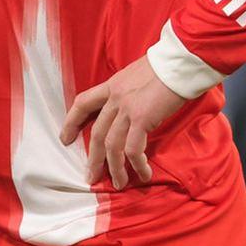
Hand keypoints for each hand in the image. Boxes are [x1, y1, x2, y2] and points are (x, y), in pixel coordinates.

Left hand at [59, 55, 186, 189]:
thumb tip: (133, 104)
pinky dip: (136, 164)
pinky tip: (143, 173)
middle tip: (91, 176)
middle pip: (96, 132)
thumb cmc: (166, 66)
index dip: (72, 122)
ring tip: (119, 183)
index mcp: (113, 85)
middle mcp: (116, 98)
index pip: (83, 103)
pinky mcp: (142, 119)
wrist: (179, 61)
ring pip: (112, 145)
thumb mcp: (138, 74)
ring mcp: (127, 109)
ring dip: (115, 168)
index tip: (65, 138)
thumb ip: (130, 90)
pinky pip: (133, 149)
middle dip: (93, 158)